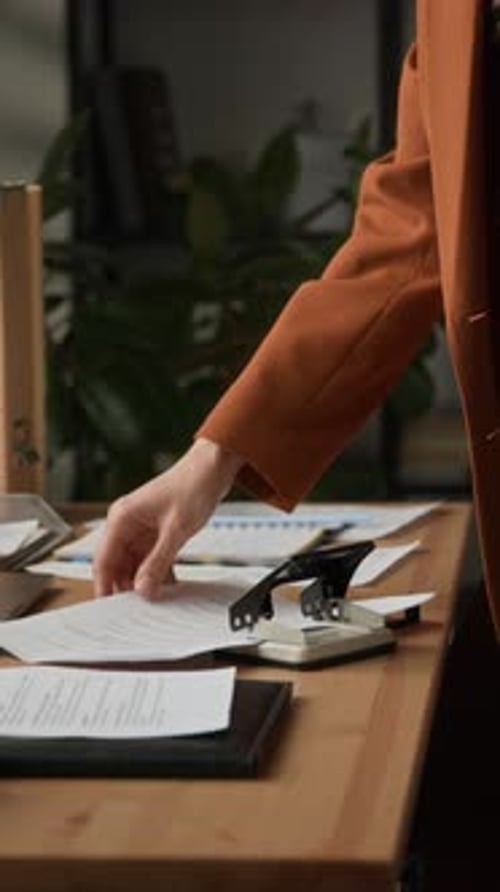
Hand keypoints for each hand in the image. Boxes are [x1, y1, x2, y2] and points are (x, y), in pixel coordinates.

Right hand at [93, 438, 243, 598]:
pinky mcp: (156, 531)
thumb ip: (158, 562)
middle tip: (137, 609)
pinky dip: (158, 571)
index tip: (109, 610)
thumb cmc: (192, 485)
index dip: (104, 586)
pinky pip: (151, 558)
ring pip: (135, 564)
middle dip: (127, 586)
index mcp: (121, 518)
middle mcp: (126, 523)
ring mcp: (141, 528)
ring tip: (157, 600)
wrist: (213, 468)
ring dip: (145, 580)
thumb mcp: (175, 530)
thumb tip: (143, 589)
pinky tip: (169, 585)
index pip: (103, 560)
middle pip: (118, 564)